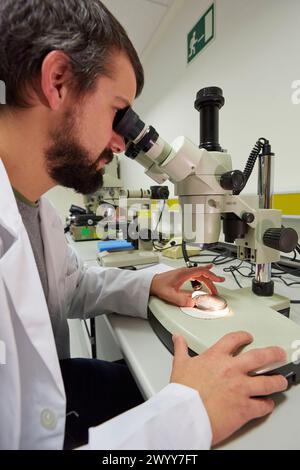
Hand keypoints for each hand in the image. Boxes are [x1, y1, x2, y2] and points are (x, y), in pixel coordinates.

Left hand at [150, 264, 224, 306]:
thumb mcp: (171, 295)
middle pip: (203, 273)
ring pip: (199, 274)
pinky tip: (203, 277)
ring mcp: (183, 273)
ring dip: (207, 279)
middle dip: (212, 280)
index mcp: (185, 273)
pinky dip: (202, 276)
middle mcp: (185, 271)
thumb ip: (182, 300)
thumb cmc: (158, 286)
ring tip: (213, 285)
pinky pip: (195, 274)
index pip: (203, 271)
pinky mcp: (181, 276)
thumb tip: (193, 303)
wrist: (151, 283)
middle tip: (218, 286)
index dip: (212, 276)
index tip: (219, 280)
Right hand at [170, 331, 287, 445]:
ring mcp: (241, 389)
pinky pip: (263, 406)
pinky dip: (267, 405)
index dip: (243, 336)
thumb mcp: (179, 365)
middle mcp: (232, 370)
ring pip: (268, 382)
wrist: (185, 415)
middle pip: (260, 356)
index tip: (247, 337)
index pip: (234, 339)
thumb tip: (177, 338)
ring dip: (277, 381)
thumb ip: (181, 349)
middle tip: (278, 354)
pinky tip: (267, 404)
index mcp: (216, 357)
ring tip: (281, 380)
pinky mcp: (245, 408)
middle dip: (273, 354)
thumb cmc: (182, 392)